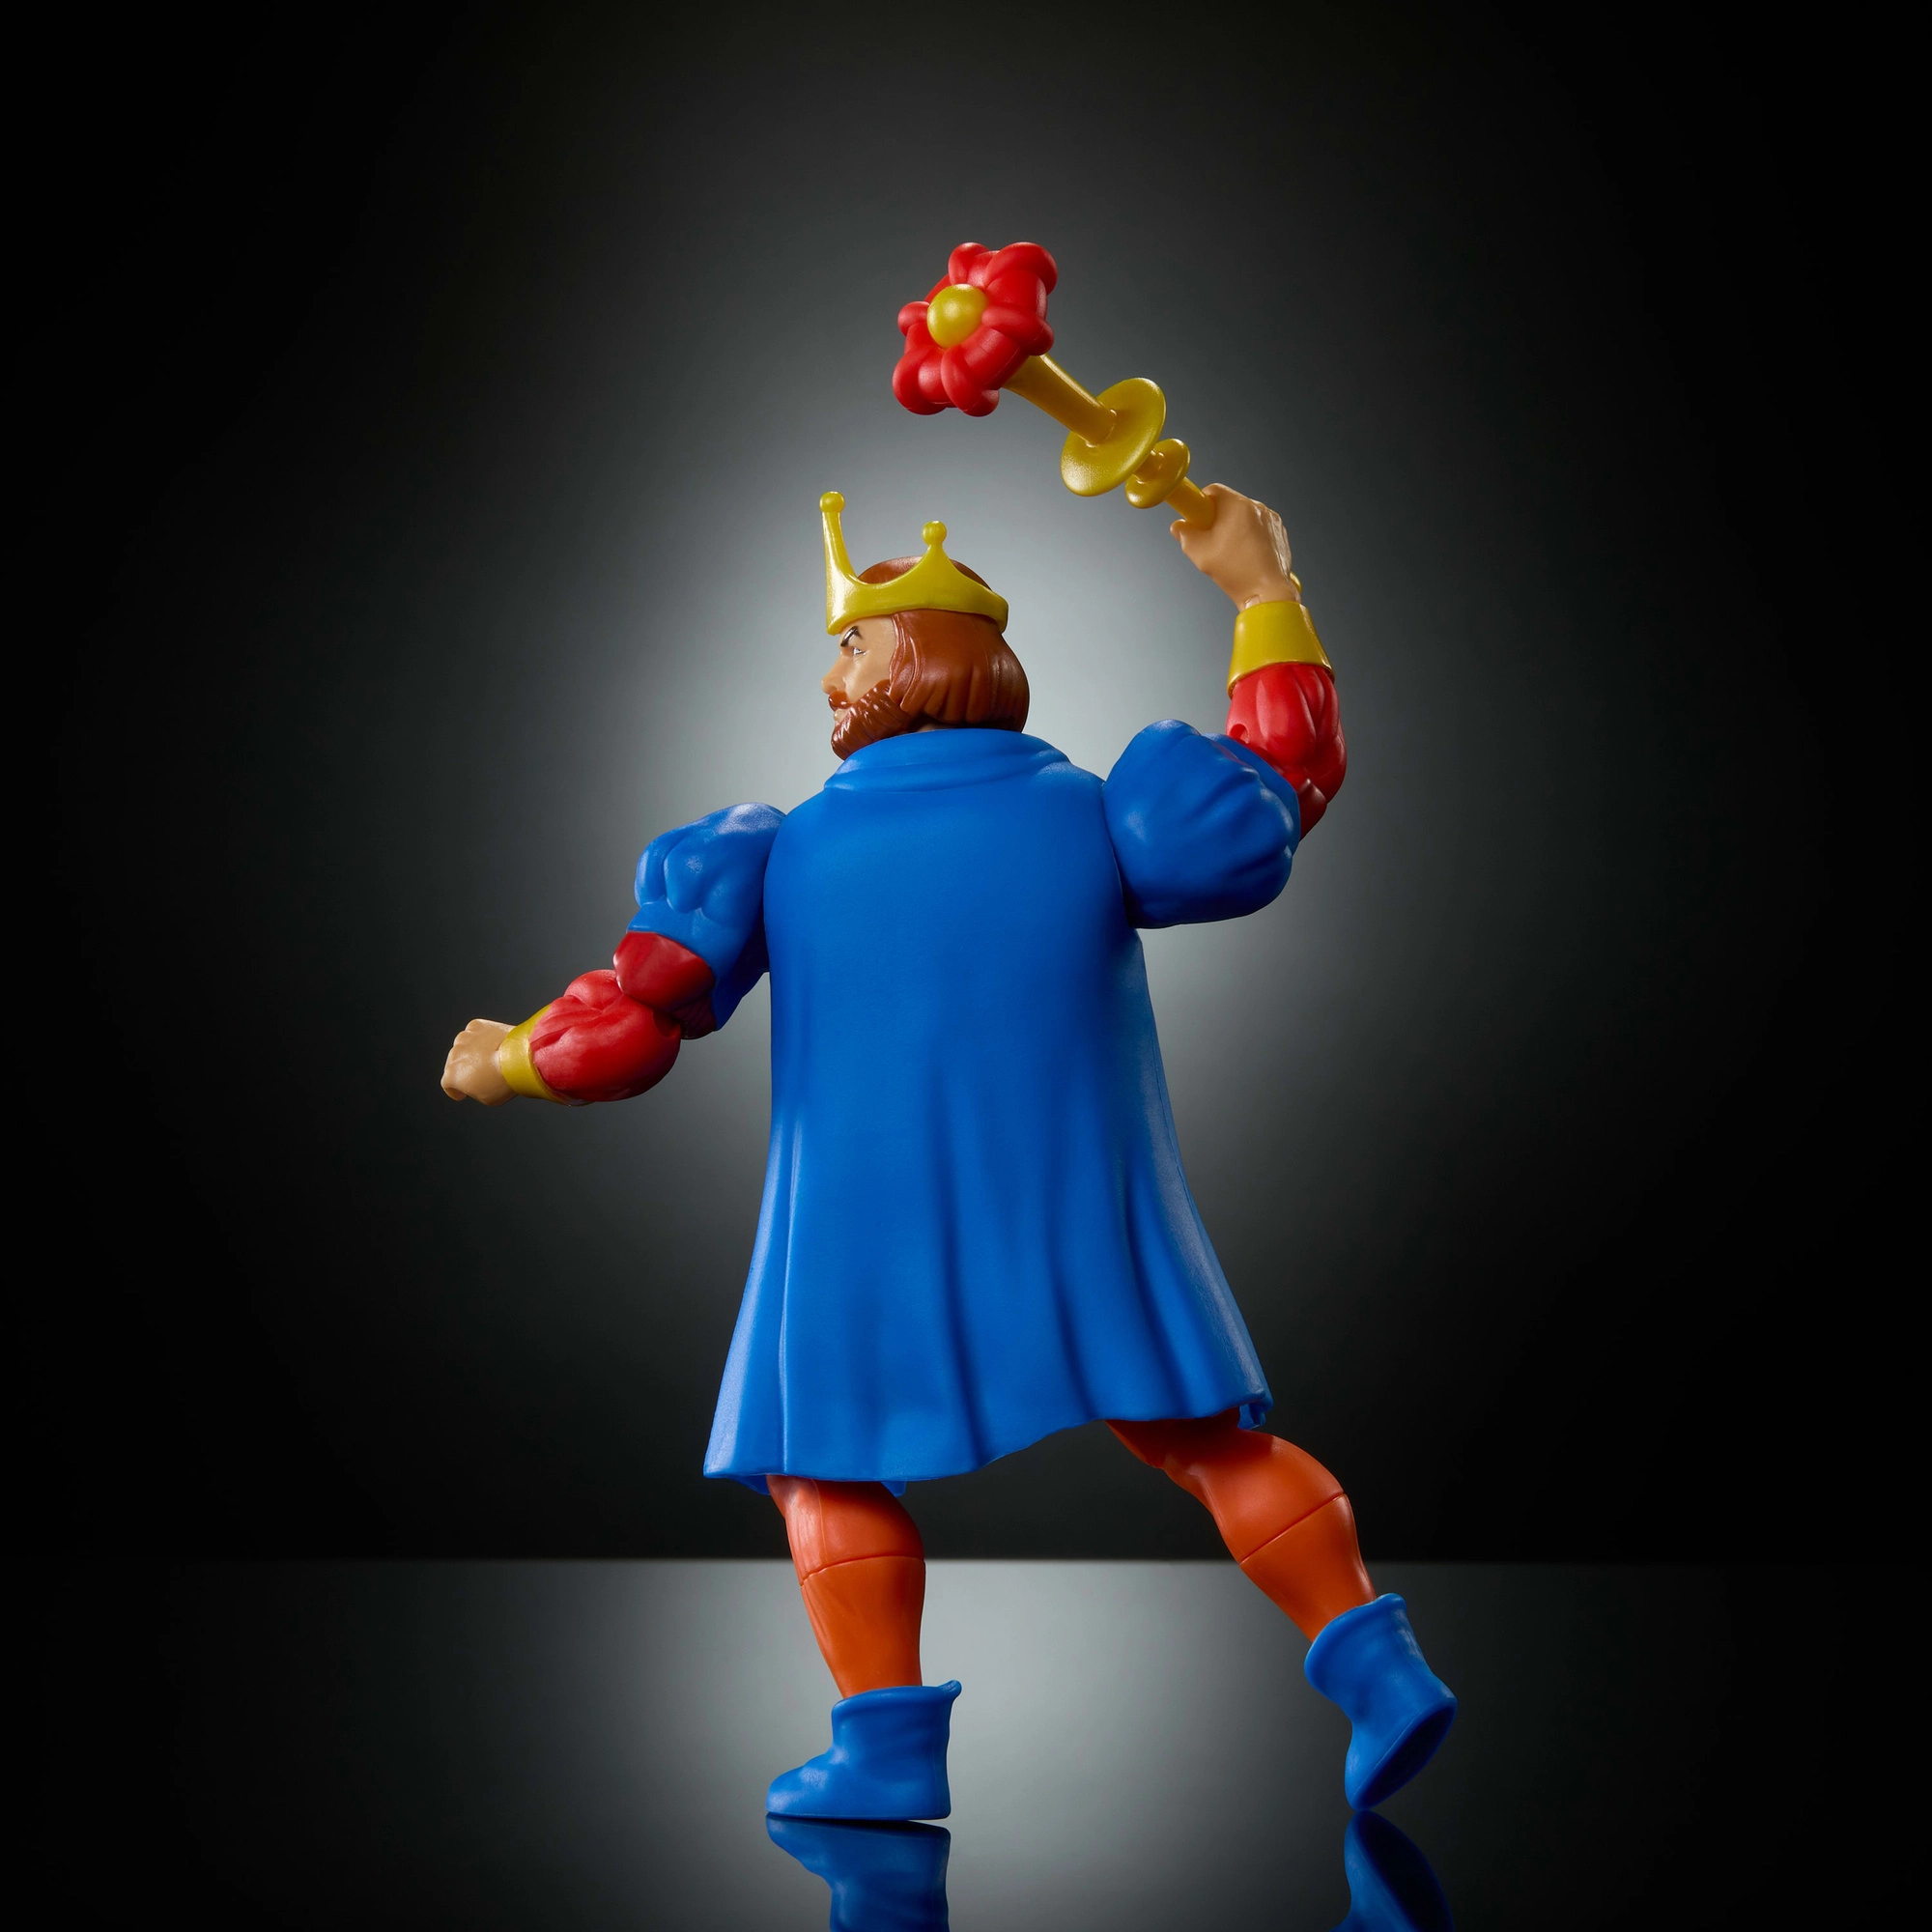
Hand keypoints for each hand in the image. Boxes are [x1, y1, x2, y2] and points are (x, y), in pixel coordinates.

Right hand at [442, 1018, 514, 1103]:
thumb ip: (475, 1091)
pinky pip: (476, 1032)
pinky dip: (482, 1037)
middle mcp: (453, 1055)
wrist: (519, 1059)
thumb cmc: (504, 1081)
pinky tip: (494, 1043)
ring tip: (490, 1057)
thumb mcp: (487, 1098)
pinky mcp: (477, 1025)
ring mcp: (464, 1038)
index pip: (447, 1084)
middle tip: (481, 1073)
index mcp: (451, 1075)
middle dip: (465, 1069)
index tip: (461, 1092)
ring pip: (464, 1046)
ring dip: (472, 1051)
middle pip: (455, 1063)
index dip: (454, 1090)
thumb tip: (478, 1082)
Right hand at [1171, 485, 1298, 608]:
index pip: (1213, 490)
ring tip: (1230, 553)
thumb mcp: (1200, 554)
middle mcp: (1257, 507)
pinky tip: (1245, 555)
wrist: (1267, 592)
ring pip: (1244, 516)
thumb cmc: (1237, 573)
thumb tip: (1179, 527)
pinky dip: (1250, 536)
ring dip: (1234, 528)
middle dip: (1217, 519)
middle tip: (1212, 541)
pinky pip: (1258, 526)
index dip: (1201, 504)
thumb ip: (1185, 535)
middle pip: (1229, 503)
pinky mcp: (1279, 531)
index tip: (1197, 519)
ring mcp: (1271, 519)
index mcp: (1237, 506)